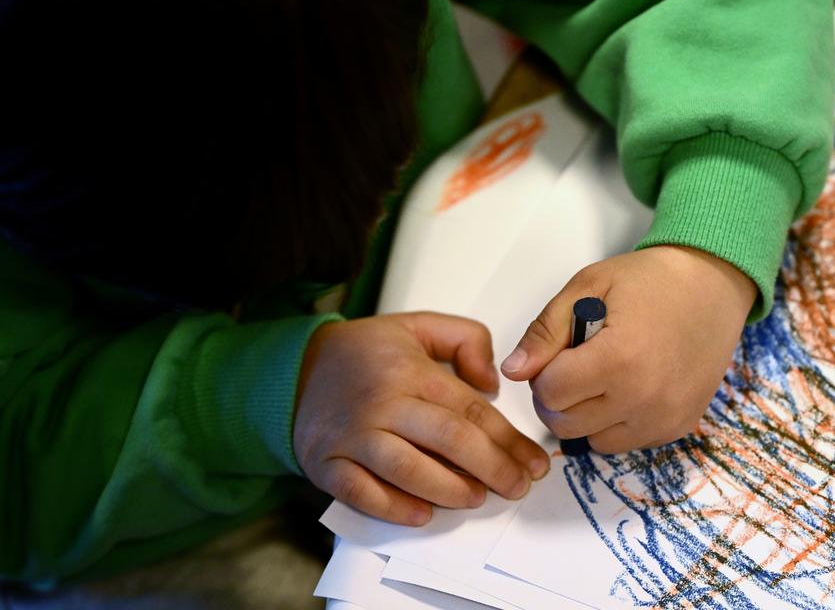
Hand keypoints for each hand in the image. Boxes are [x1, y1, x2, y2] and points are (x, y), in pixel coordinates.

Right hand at [293, 313, 549, 525]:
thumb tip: (492, 382)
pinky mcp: (327, 464)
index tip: (534, 462)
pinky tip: (423, 514)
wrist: (296, 370)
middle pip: (449, 440)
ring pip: (409, 470)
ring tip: (477, 498)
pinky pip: (362, 493)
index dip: (509, 440)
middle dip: (492, 468)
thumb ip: (466, 339)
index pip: (471, 410)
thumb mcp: (418, 325)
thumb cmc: (365, 353)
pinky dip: (393, 507)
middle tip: (517, 487)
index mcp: (411, 371)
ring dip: (450, 490)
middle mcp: (383, 404)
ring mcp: (353, 437)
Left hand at [500, 246, 756, 452]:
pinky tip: (628, 387)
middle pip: (565, 424)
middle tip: (577, 363)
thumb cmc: (649, 279)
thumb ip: (546, 331)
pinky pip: (625, 443)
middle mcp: (643, 399)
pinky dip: (615, 423)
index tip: (562, 350)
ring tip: (603, 375)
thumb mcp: (589, 286)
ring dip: (585, 414)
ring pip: (592, 441)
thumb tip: (513, 372)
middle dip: (559, 396)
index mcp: (618, 359)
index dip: (544, 371)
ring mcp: (664, 418)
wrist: (714, 285)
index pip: (550, 393)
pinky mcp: (678, 428)